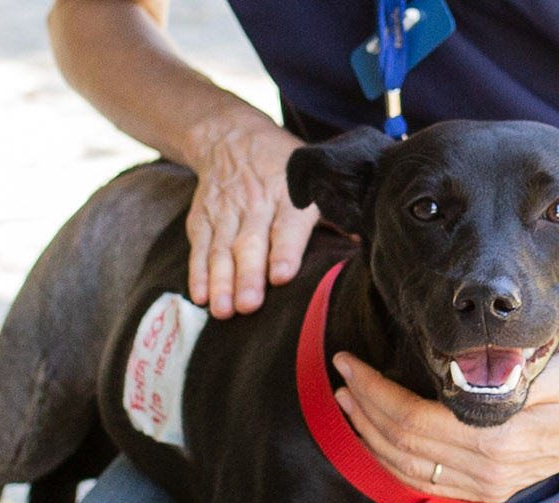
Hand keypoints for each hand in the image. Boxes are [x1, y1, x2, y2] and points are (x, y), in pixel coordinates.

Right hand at [185, 114, 320, 316]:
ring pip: (222, 248)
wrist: (232, 135)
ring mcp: (226, 210)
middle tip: (248, 306)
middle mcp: (255, 202)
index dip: (285, 251)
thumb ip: (334, 212)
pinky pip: (200, 247)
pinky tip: (199, 296)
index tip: (282, 277)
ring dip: (221, 281)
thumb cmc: (284, 167)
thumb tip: (360, 242)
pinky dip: (198, 272)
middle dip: (248, 275)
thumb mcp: (312, 178)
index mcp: (288, 194)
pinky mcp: (203, 217)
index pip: (287, 224)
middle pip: (250, 242)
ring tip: (223, 310)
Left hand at [331, 352, 558, 502]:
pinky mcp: (487, 492)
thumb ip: (509, 376)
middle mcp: (487, 472)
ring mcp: (486, 488)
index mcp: (497, 441)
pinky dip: (392, 463)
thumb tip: (461, 371)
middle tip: (341, 375)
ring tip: (348, 403)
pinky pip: (425, 485)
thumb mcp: (553, 369)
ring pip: (406, 470)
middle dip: (363, 408)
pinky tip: (376, 439)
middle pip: (403, 444)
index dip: (374, 391)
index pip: (414, 419)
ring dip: (369, 436)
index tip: (351, 364)